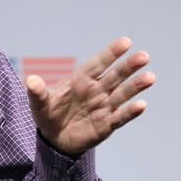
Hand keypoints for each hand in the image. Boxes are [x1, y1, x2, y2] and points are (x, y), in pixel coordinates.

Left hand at [25, 36, 154, 155]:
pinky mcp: (106, 124)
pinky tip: (141, 105)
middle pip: (115, 76)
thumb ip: (37, 92)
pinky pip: (120, 116)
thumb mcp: (39, 104)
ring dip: (135, 86)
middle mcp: (96, 90)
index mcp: (81, 80)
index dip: (111, 53)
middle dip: (128, 66)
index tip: (126, 42)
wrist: (53, 138)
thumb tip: (30, 80)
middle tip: (144, 56)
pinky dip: (130, 112)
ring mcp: (103, 106)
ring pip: (122, 94)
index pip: (98, 63)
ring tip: (150, 77)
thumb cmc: (48, 114)